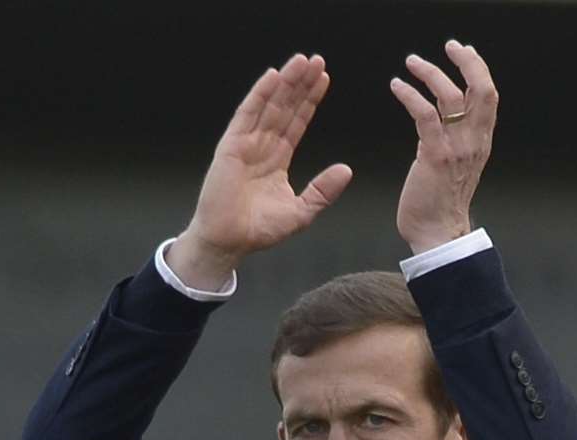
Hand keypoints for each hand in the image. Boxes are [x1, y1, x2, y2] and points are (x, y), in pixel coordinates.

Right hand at [167, 54, 353, 289]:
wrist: (230, 242)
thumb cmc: (259, 230)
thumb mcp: (302, 211)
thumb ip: (323, 190)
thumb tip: (346, 170)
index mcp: (277, 159)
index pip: (297, 122)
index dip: (310, 101)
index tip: (324, 80)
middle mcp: (261, 147)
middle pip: (285, 107)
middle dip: (301, 84)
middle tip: (317, 60)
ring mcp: (246, 144)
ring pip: (269, 105)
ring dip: (285, 83)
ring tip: (301, 62)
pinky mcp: (231, 146)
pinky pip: (247, 114)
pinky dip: (259, 94)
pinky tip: (273, 77)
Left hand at [390, 40, 497, 254]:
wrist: (438, 235)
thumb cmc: (440, 203)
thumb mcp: (456, 164)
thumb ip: (455, 139)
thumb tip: (441, 115)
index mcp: (480, 142)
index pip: (489, 96)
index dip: (478, 69)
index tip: (463, 52)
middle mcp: (473, 142)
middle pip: (482, 89)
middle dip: (467, 61)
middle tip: (450, 46)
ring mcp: (456, 148)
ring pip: (451, 96)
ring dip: (431, 73)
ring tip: (412, 62)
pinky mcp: (434, 156)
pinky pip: (425, 115)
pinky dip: (410, 95)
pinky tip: (397, 85)